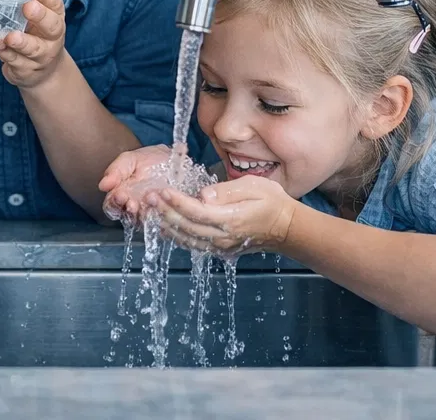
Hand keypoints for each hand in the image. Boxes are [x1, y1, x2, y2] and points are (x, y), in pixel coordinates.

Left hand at [0, 0, 66, 87]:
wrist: (42, 72)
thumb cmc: (35, 35)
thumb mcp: (36, 17)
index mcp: (55, 17)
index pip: (56, 4)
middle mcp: (52, 37)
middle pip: (52, 27)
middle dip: (40, 17)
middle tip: (28, 7)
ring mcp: (41, 55)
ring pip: (33, 49)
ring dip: (22, 42)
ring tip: (11, 36)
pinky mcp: (26, 69)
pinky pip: (15, 61)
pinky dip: (4, 53)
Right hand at [97, 144, 173, 221]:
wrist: (175, 159)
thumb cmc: (150, 159)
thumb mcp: (130, 160)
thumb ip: (116, 171)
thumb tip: (102, 186)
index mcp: (121, 194)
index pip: (111, 205)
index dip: (114, 203)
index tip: (119, 195)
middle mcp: (133, 206)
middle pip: (125, 215)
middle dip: (128, 210)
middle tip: (132, 203)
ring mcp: (148, 211)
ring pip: (142, 220)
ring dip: (143, 214)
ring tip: (147, 203)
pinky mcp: (164, 214)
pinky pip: (159, 220)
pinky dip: (158, 214)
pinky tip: (160, 205)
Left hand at [146, 176, 297, 253]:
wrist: (286, 227)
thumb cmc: (271, 202)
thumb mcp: (254, 187)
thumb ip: (227, 191)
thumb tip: (203, 196)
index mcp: (230, 219)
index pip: (196, 211)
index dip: (177, 202)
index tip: (162, 190)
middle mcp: (223, 236)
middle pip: (187, 226)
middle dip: (165, 212)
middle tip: (148, 198)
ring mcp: (221, 246)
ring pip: (186, 238)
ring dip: (166, 225)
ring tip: (150, 211)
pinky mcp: (221, 249)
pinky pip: (193, 245)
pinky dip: (176, 237)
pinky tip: (165, 228)